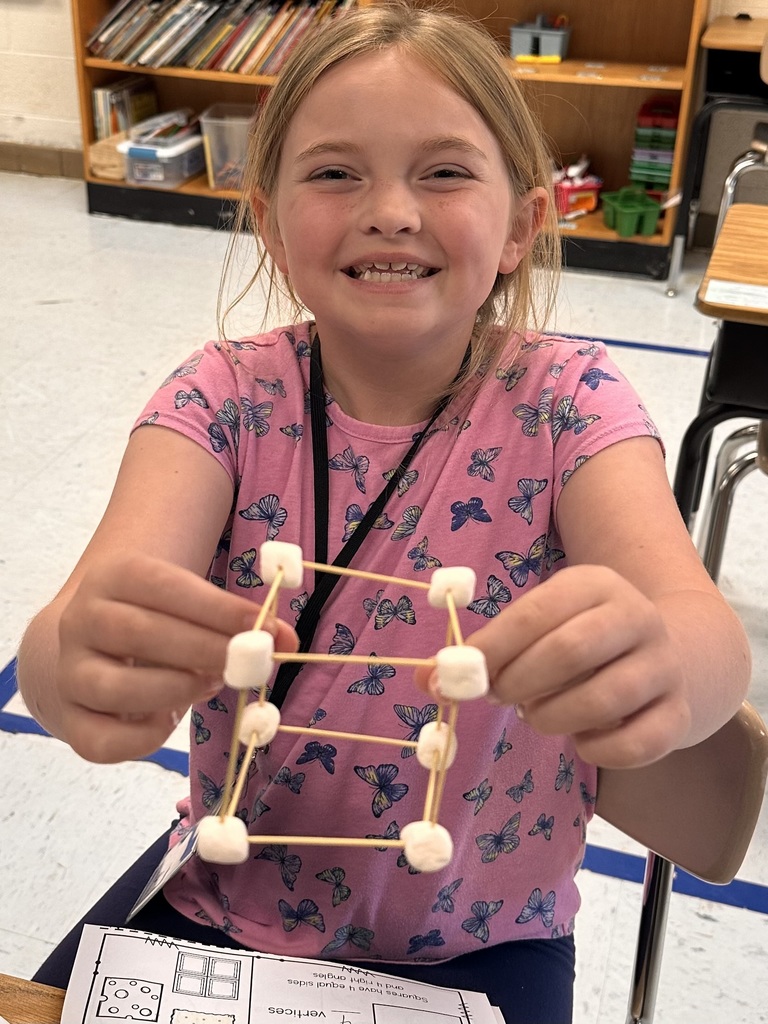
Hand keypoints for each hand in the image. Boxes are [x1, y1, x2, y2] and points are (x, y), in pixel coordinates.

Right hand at [56, 552, 296, 762]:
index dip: (217, 608)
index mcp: (113, 576)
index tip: (266, 627)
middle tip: (246, 663)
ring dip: (174, 688)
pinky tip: (171, 720)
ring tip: (211, 684)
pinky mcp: (70, 720)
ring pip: (113, 686)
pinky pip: (101, 741)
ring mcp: (68, 672)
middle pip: (138, 633)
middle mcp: (80, 620)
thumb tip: (289, 639)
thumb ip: (234, 620)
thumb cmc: (157, 620)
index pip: (163, 585)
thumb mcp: (190, 604)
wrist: (92, 647)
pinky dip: (143, 738)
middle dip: (204, 649)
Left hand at [419, 565, 691, 768]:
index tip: (463, 675)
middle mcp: (636, 617)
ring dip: (554, 716)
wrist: (669, 656)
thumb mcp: (538, 628)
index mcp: (594, 584)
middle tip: (501, 698)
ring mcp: (664, 666)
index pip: (537, 611)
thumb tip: (424, 679)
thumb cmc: (581, 641)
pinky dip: (597, 751)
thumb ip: (485, 651)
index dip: (494, 647)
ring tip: (538, 716)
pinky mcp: (678, 714)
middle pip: (572, 650)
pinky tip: (581, 741)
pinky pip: (637, 743)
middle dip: (521, 682)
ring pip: (605, 697)